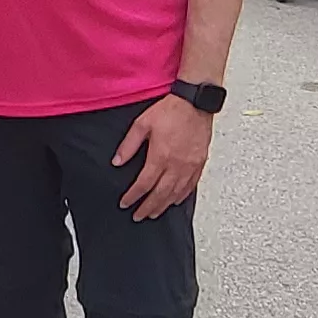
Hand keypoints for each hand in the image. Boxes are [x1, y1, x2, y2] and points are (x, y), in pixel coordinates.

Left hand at [109, 94, 214, 220]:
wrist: (195, 101)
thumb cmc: (171, 110)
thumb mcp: (142, 123)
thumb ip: (129, 145)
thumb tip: (117, 162)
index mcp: (160, 156)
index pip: (144, 184)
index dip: (133, 197)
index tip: (125, 204)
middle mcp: (177, 165)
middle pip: (160, 194)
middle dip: (148, 207)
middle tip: (138, 216)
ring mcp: (190, 166)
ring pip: (176, 193)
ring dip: (163, 206)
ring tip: (154, 213)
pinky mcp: (200, 163)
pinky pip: (191, 186)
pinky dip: (181, 196)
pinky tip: (174, 201)